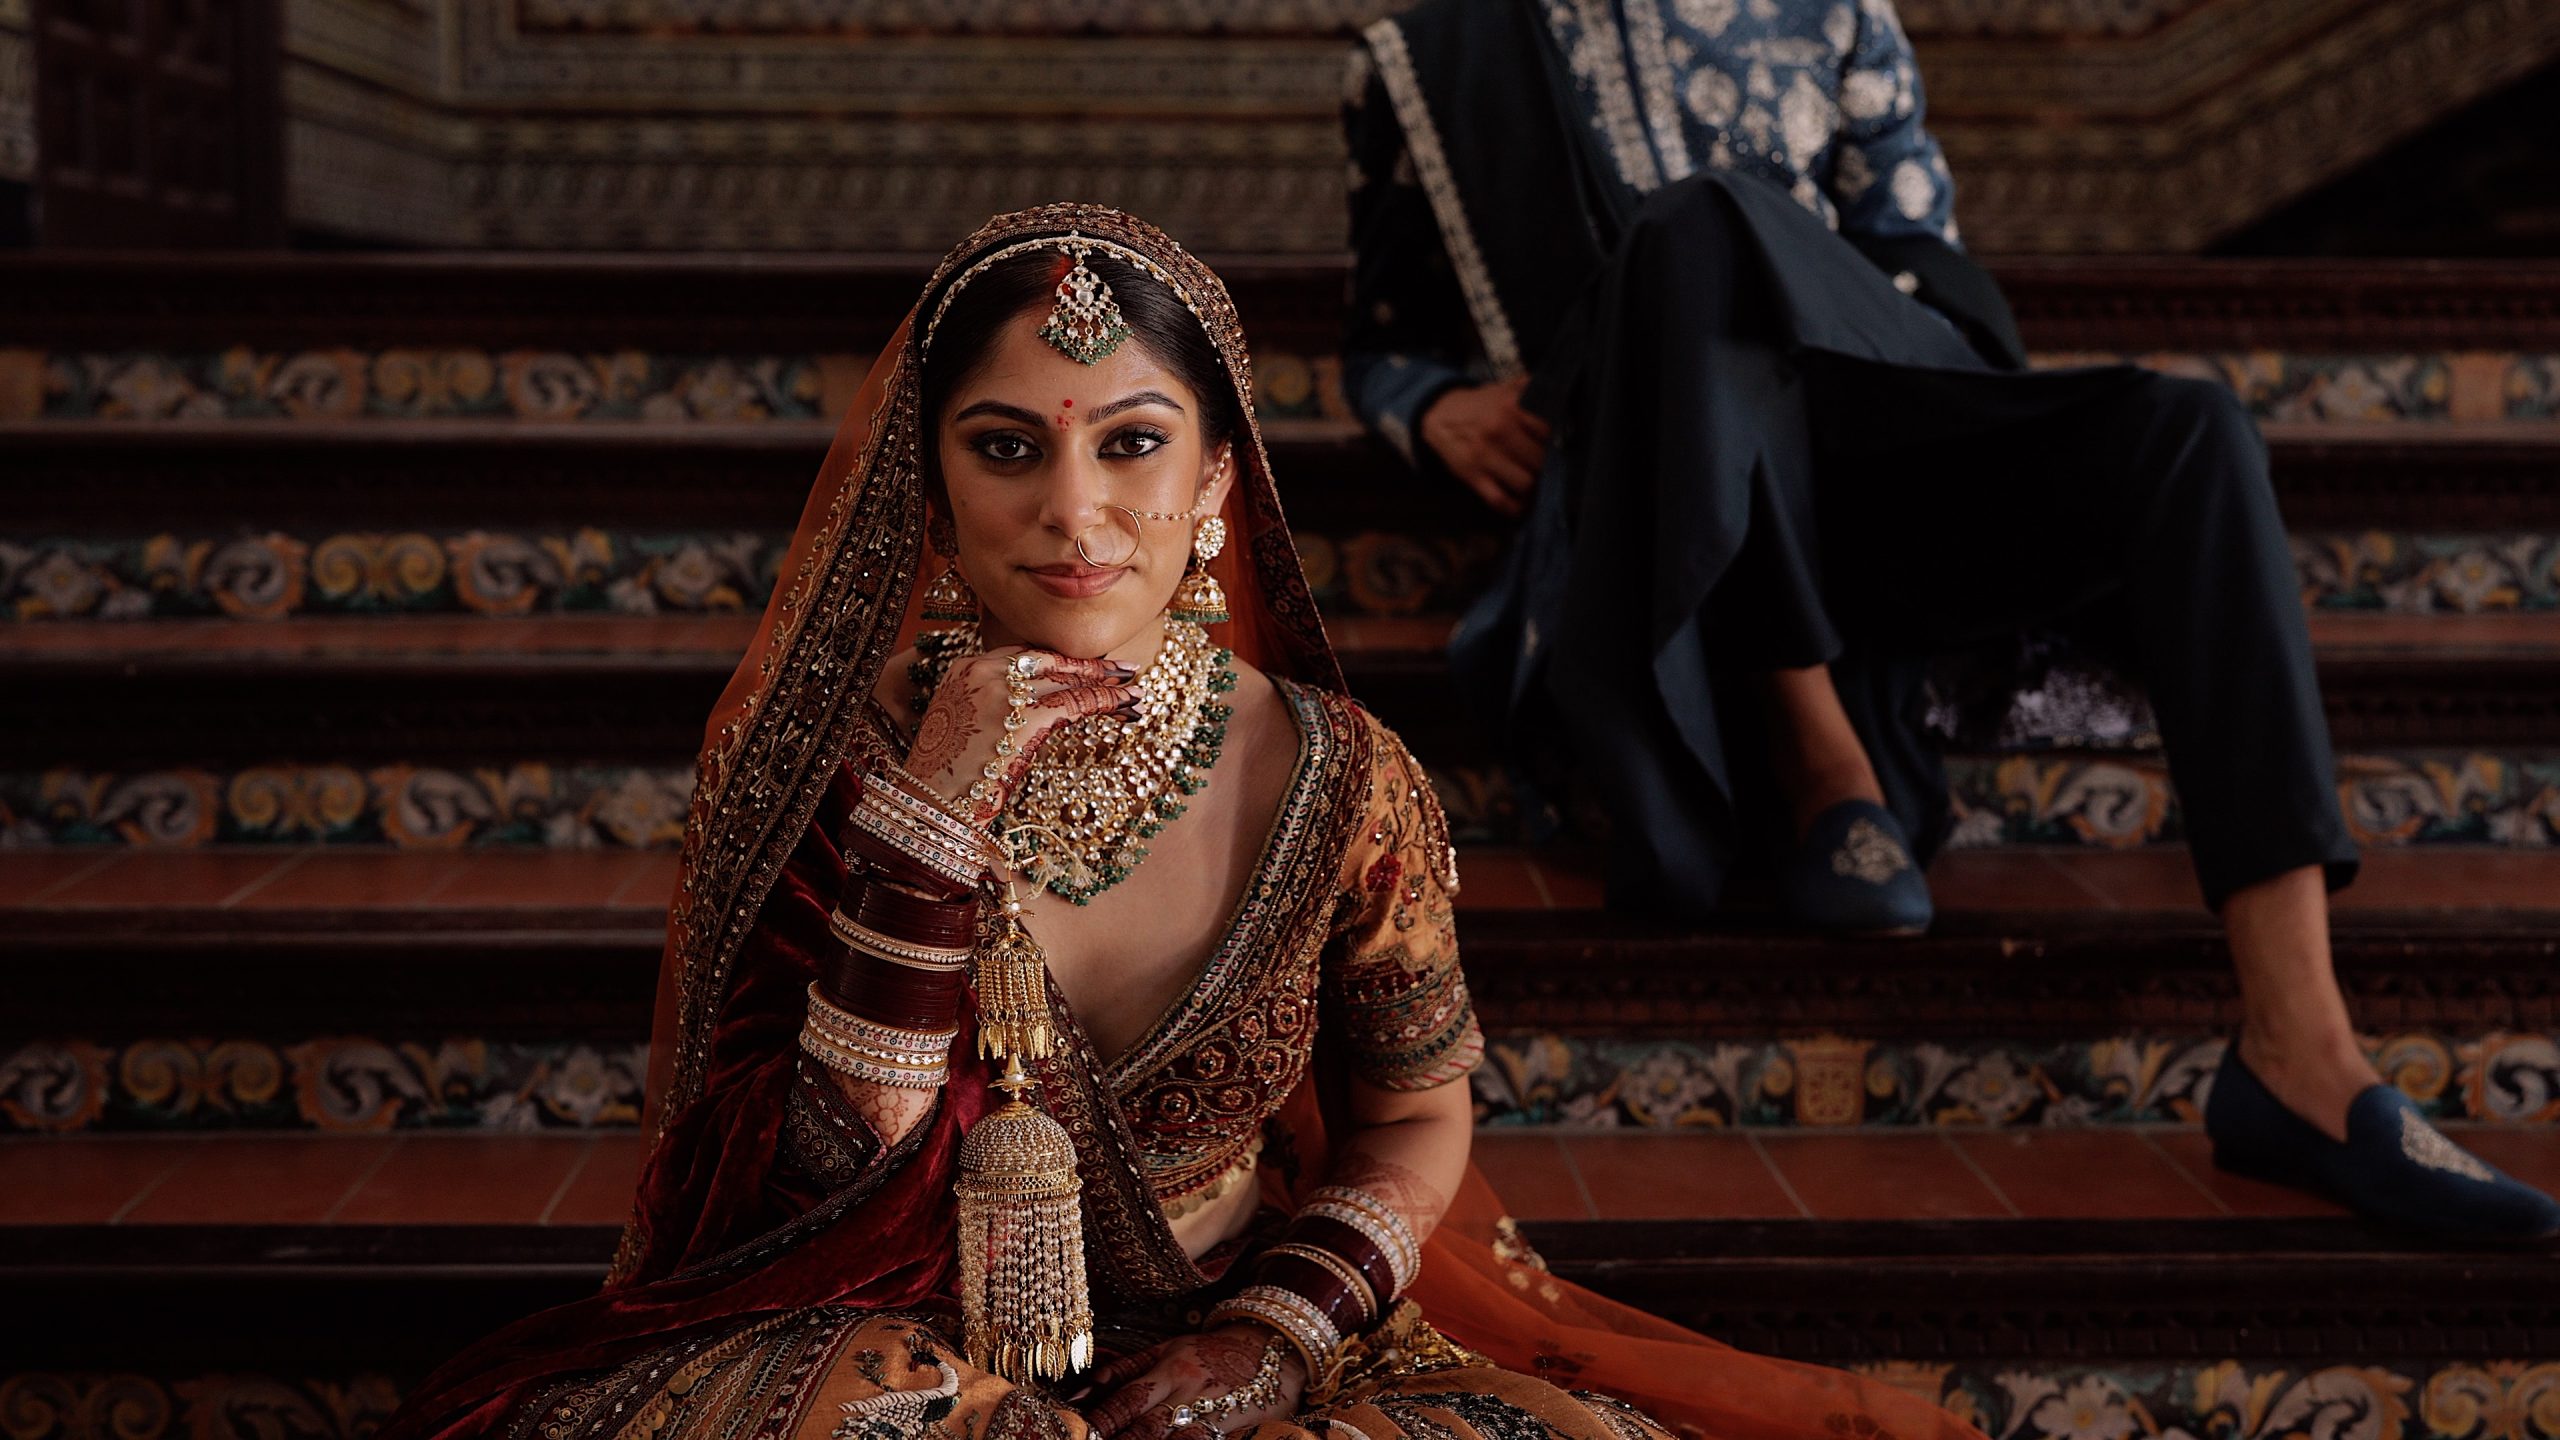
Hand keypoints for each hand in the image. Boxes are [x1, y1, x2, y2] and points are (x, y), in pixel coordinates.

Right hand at [905, 648, 1137, 825]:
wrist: (928, 803)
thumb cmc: (943, 777)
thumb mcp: (960, 727)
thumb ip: (988, 707)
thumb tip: (1022, 715)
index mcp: (964, 668)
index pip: (1023, 656)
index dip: (1059, 663)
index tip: (1082, 668)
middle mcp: (983, 670)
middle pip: (1048, 660)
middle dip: (1088, 665)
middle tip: (1122, 669)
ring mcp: (1004, 691)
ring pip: (1067, 678)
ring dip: (1106, 683)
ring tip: (1134, 689)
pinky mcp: (1025, 717)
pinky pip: (1076, 702)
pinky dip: (1108, 702)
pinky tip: (1129, 706)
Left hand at [1082, 1327, 1306, 1439]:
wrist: (1272, 1346)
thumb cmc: (1209, 1352)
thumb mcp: (1166, 1350)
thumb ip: (1124, 1370)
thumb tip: (1077, 1393)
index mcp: (1170, 1369)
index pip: (1129, 1398)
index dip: (1103, 1420)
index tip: (1078, 1433)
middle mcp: (1190, 1391)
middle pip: (1148, 1428)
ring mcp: (1216, 1412)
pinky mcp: (1238, 1428)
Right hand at [1417, 377, 1549, 516]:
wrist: (1440, 415)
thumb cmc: (1480, 405)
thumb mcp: (1505, 389)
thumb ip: (1532, 389)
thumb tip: (1561, 394)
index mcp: (1510, 407)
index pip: (1549, 432)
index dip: (1556, 441)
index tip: (1558, 446)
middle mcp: (1498, 431)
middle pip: (1539, 461)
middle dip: (1546, 466)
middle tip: (1547, 467)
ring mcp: (1485, 456)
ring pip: (1525, 483)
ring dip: (1533, 487)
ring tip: (1535, 482)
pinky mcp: (1473, 476)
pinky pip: (1500, 500)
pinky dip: (1514, 507)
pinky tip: (1521, 503)